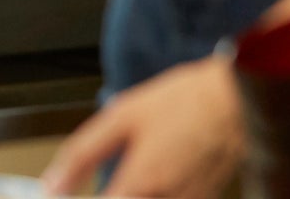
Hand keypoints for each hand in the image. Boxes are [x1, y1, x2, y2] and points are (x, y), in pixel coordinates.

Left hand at [43, 55, 244, 197]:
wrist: (237, 101)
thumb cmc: (183, 103)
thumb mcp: (121, 117)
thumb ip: (83, 154)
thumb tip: (53, 183)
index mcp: (141, 184)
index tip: (63, 195)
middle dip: (109, 196)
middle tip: (92, 186)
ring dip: (129, 194)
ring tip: (124, 177)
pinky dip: (148, 194)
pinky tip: (146, 179)